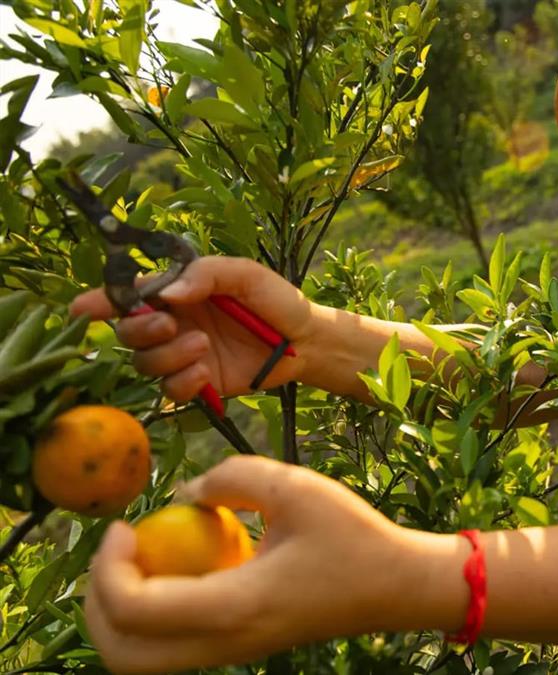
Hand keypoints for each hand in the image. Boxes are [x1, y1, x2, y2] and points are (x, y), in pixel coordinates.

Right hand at [70, 257, 313, 400]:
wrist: (306, 340)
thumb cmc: (277, 299)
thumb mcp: (246, 275)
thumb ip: (206, 274)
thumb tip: (168, 292)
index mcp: (178, 293)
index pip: (129, 296)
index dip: (100, 303)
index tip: (82, 310)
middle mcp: (174, 323)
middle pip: (128, 332)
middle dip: (140, 329)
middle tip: (171, 324)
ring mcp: (184, 355)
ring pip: (146, 363)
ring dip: (167, 355)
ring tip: (203, 345)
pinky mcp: (199, 382)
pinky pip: (170, 390)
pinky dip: (181, 382)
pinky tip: (205, 372)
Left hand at [84, 455, 411, 673]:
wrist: (395, 586)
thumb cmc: (352, 536)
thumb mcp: (296, 487)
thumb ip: (232, 477)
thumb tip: (184, 494)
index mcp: (235, 607)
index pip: (135, 610)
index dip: (108, 567)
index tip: (125, 525)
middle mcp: (225, 642)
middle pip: (121, 655)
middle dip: (96, 602)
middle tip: (117, 549)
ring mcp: (231, 653)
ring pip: (140, 660)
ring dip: (120, 614)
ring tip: (140, 560)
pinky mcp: (238, 648)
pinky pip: (169, 647)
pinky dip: (151, 616)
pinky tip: (179, 567)